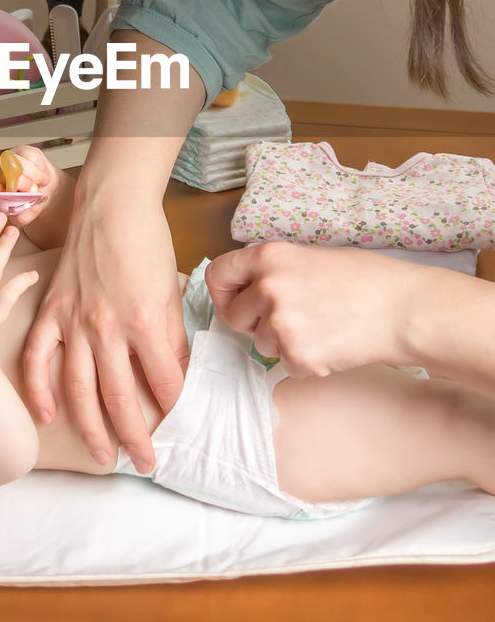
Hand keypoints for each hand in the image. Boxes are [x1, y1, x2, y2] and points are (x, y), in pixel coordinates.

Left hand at [0, 145, 61, 228]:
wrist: (45, 192)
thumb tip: (21, 210)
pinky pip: (30, 155)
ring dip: (33, 175)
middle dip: (20, 183)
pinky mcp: (23, 152)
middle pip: (1, 173)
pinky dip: (39, 167)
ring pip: (16, 162)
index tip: (5, 196)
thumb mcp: (25, 215)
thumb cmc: (29, 203)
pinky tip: (41, 174)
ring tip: (41, 183)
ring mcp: (9, 161)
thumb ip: (22, 216)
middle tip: (32, 191)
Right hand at [23, 192, 187, 472]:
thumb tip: (175, 377)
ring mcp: (74, 321)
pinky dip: (38, 389)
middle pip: (121, 399)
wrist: (111, 202)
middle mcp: (108, 327)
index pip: (164, 383)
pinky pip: (38, 358)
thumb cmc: (146, 240)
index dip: (173, 412)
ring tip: (100, 456)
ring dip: (90, 428)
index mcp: (146, 320)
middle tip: (145, 464)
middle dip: (134, 438)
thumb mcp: (172, 290)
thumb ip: (171, 338)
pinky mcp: (52, 311)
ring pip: (78, 389)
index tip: (178, 431)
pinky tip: (45, 415)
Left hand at [205, 241, 413, 375]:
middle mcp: (268, 287)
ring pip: (260, 343)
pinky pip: (285, 364)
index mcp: (269, 256)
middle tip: (292, 318)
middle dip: (254, 322)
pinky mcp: (297, 356)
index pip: (217, 275)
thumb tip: (244, 288)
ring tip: (322, 326)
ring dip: (284, 342)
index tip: (234, 302)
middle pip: (233, 316)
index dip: (223, 292)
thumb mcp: (310, 257)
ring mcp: (281, 323)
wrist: (404, 309)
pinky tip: (332, 344)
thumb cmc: (365, 280)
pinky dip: (305, 361)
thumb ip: (273, 270)